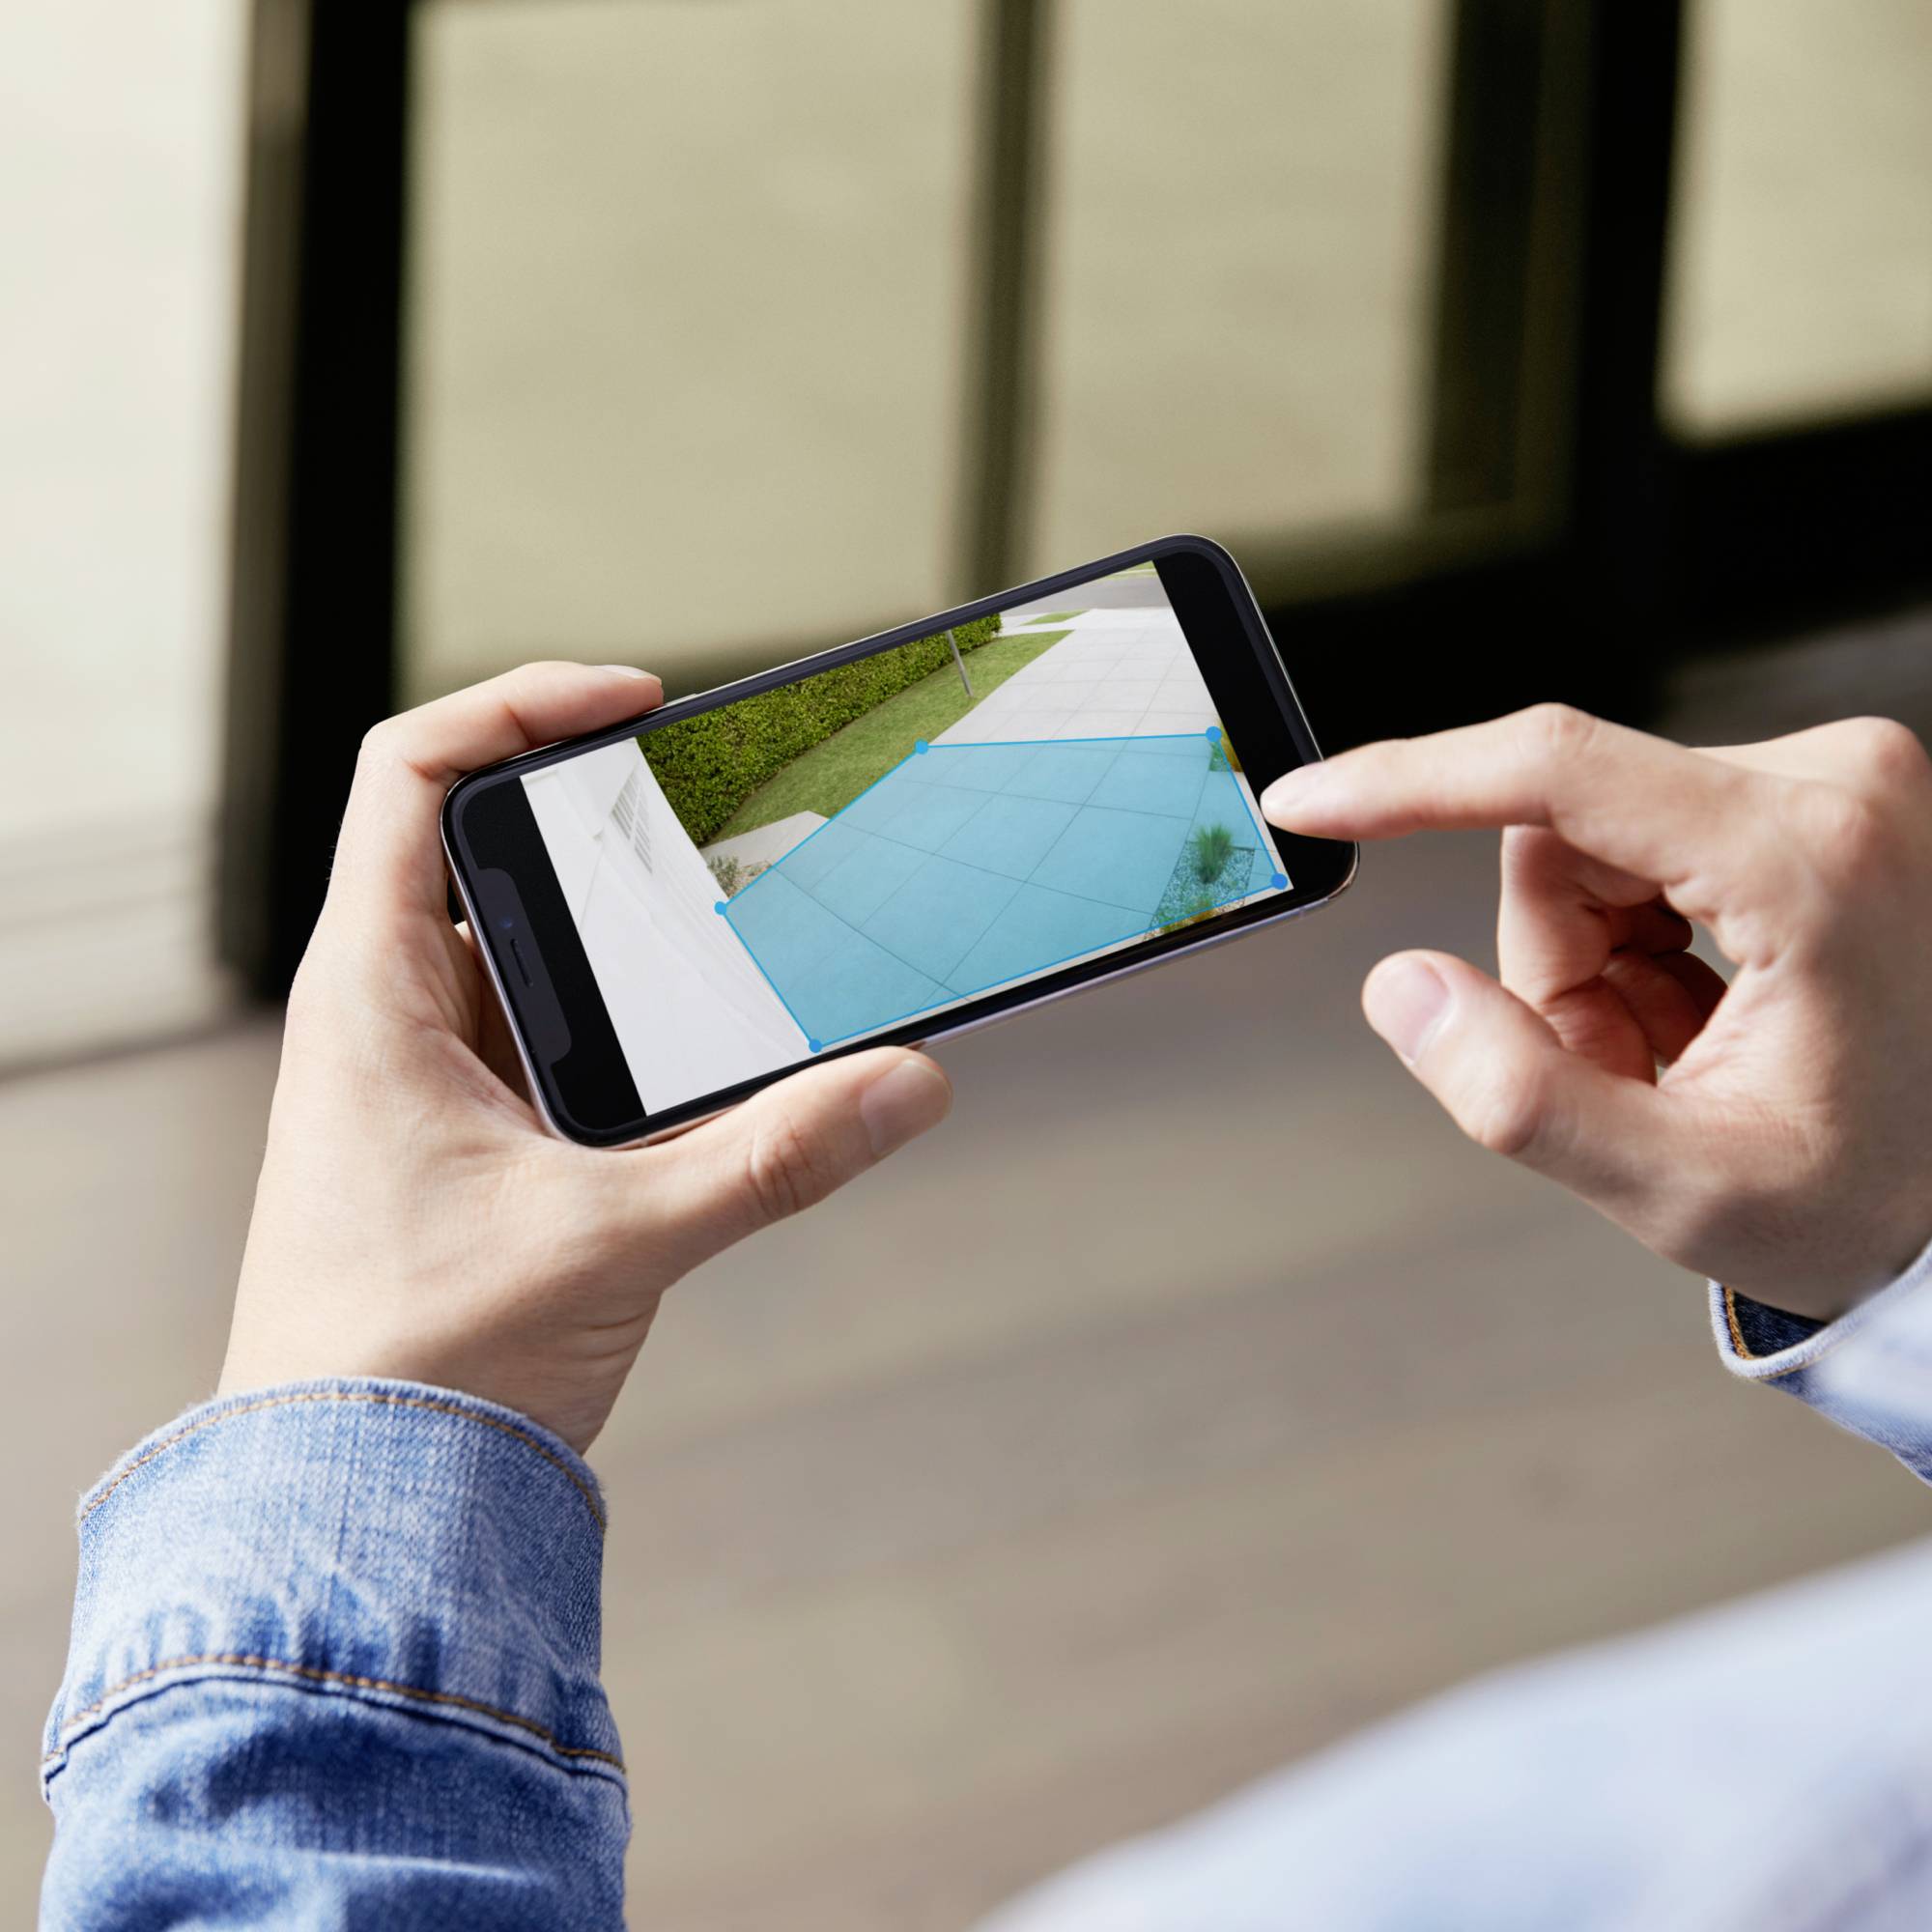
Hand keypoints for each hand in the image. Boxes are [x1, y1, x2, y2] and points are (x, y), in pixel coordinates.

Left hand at [220, 663, 952, 1452]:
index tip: (637, 700)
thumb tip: (907, 1085)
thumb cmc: (408, 1364)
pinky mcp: (478, 1140)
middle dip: (613, 821)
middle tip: (726, 813)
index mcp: (371, 991)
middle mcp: (391, 1013)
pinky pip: (562, 1038)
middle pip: (499, 849)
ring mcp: (433, 1077)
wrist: (350, 1501)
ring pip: (540, 950)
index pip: (412, 774)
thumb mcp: (613, 1240)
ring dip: (633, 931)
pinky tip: (715, 1049)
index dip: (519, 703)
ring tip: (741, 920)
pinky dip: (636, 1022)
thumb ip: (772, 1160)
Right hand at [1262, 705, 1931, 1320]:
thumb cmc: (1866, 1200)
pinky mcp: (1819, 797)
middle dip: (1552, 959)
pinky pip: (1642, 844)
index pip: (1554, 769)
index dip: (1408, 782)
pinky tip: (1708, 1012)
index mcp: (1810, 856)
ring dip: (1593, 959)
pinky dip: (1638, 941)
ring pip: (1590, 841)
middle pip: (1560, 830)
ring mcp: (1835, 782)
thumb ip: (1521, 1095)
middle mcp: (1834, 780)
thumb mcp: (1683, 1188)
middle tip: (1626, 1070)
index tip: (1307, 802)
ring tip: (1680, 1053)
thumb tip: (1401, 985)